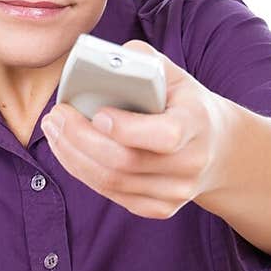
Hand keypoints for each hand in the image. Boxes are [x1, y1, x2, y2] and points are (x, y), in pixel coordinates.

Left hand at [40, 40, 231, 218]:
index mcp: (196, 125)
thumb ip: (139, 62)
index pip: (164, 136)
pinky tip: (69, 153)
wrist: (216, 146)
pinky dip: (84, 173)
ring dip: (73, 157)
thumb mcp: (173, 74)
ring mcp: (176, 192)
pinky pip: (113, 195)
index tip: (96, 114)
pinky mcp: (161, 208)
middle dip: (80, 139)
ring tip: (54, 132)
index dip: (126, 129)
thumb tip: (97, 61)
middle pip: (125, 162)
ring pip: (112, 182)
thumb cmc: (183, 102)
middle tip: (56, 117)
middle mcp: (190, 164)